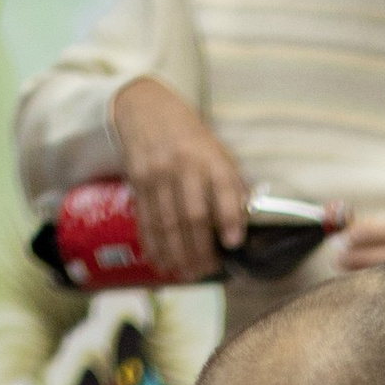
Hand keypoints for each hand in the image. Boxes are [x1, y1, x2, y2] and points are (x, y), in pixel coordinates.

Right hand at [111, 74, 253, 282]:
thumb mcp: (219, 154)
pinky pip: (146, 219)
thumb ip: (233, 187)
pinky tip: (161, 263)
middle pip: (193, 215)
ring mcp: (159, 173)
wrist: (148, 109)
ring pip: (168, 223)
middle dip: (200, 250)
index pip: (223, 189)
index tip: (232, 242)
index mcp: (211, 158)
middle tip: (206, 271)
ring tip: (187, 274)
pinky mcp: (138, 180)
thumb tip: (246, 225)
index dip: (229, 217)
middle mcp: (185, 165)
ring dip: (177, 254)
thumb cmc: (192, 141)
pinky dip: (153, 245)